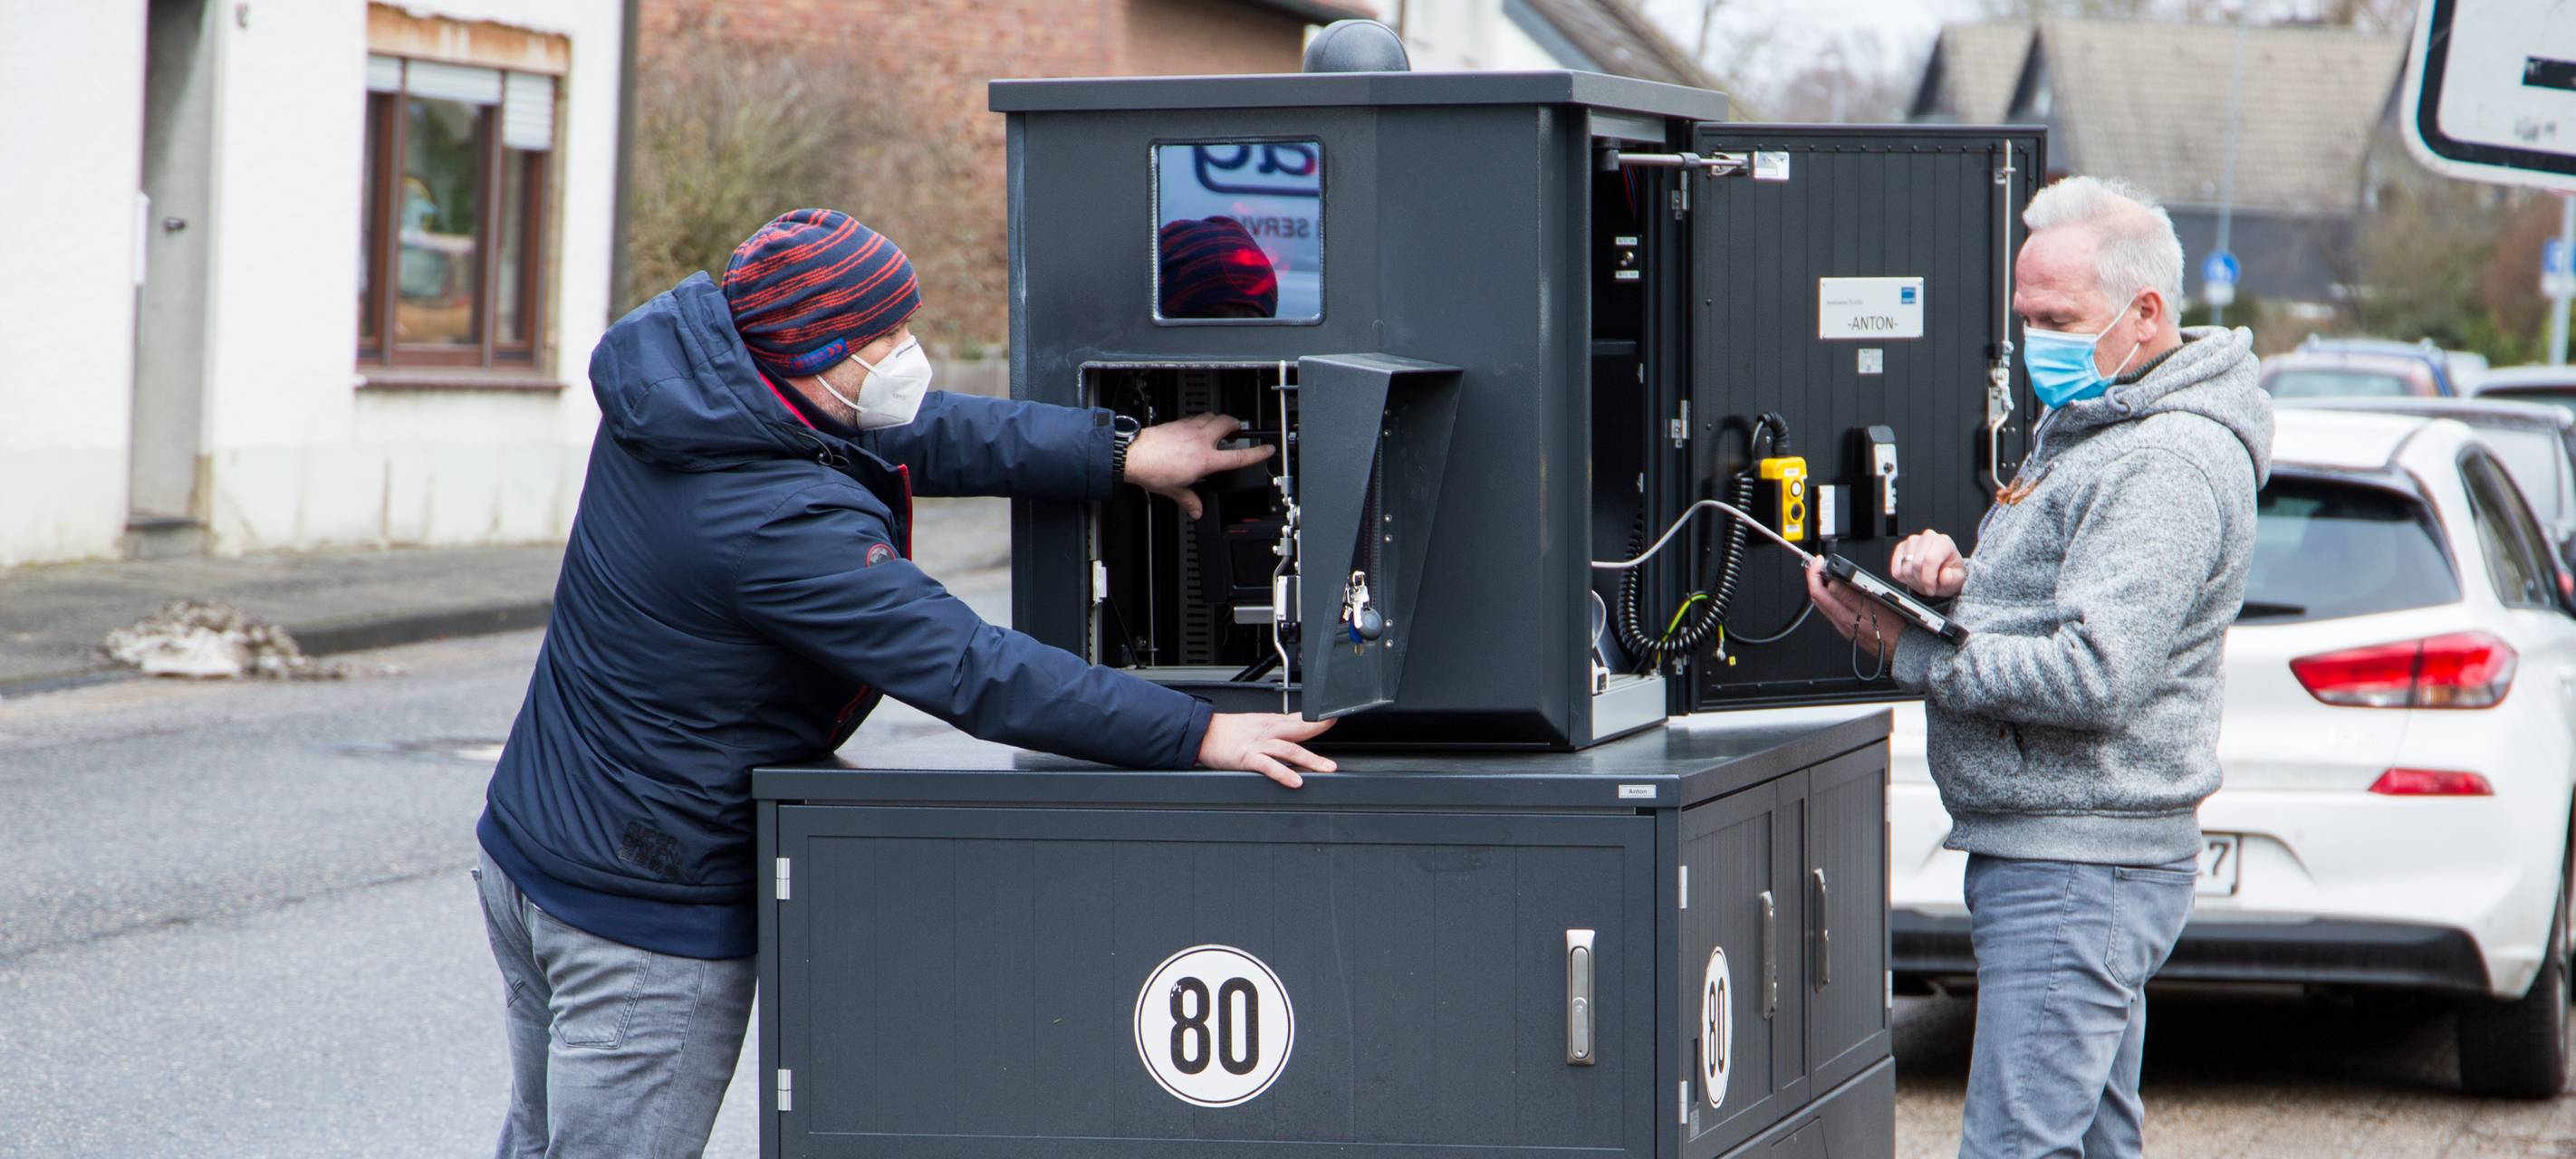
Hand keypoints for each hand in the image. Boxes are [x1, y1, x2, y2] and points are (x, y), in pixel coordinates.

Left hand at [1123, 413, 1274, 518]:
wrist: (1134, 454)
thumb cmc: (1153, 470)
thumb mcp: (1174, 490)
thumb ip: (1189, 501)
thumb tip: (1196, 510)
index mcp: (1205, 460)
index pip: (1238, 456)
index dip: (1257, 453)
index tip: (1267, 449)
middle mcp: (1200, 440)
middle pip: (1228, 423)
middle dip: (1237, 425)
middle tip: (1238, 431)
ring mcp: (1189, 429)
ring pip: (1213, 415)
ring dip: (1220, 419)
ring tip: (1220, 427)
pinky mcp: (1178, 423)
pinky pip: (1196, 417)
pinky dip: (1202, 419)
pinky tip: (1197, 427)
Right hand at [1198, 713, 1336, 787]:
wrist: (1202, 733)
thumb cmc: (1226, 731)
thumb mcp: (1255, 723)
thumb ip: (1276, 726)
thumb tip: (1295, 727)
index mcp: (1270, 722)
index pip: (1298, 718)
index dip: (1317, 718)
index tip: (1334, 717)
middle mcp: (1267, 731)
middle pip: (1298, 729)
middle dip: (1319, 731)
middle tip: (1337, 734)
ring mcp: (1258, 744)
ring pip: (1289, 749)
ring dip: (1310, 759)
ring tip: (1327, 768)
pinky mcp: (1247, 757)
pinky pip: (1269, 766)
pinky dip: (1284, 774)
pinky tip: (1296, 781)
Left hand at [1804, 559, 1896, 665]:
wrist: (1900, 649)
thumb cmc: (1892, 631)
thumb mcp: (1873, 608)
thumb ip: (1849, 595)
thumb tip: (1832, 583)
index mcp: (1844, 616)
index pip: (1818, 593)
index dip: (1814, 574)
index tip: (1818, 562)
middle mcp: (1840, 622)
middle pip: (1817, 598)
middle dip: (1815, 578)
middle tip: (1819, 565)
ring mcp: (1844, 626)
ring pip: (1824, 604)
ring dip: (1822, 587)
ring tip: (1826, 573)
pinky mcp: (1849, 628)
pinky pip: (1833, 610)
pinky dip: (1831, 596)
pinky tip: (1839, 591)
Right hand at [1887, 531, 1965, 597]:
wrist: (1941, 570)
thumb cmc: (1949, 572)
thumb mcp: (1957, 579)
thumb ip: (1952, 579)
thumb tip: (1945, 575)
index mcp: (1944, 542)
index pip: (1930, 559)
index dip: (1929, 579)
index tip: (1931, 589)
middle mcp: (1927, 538)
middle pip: (1916, 564)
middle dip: (1921, 581)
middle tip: (1928, 586)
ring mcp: (1912, 541)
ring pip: (1905, 568)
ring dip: (1913, 580)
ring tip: (1922, 580)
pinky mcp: (1901, 548)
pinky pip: (1896, 569)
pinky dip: (1903, 578)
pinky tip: (1913, 576)